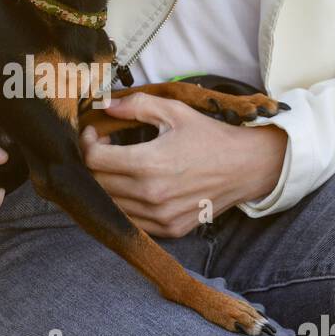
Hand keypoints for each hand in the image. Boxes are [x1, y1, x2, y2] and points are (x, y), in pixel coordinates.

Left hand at [80, 92, 286, 237]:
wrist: (247, 167)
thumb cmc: (211, 137)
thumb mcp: (175, 112)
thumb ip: (136, 105)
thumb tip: (104, 105)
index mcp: (149, 164)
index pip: (94, 160)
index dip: (86, 143)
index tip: (95, 133)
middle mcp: (151, 196)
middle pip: (97, 183)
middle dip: (93, 163)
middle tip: (103, 147)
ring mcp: (160, 217)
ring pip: (110, 205)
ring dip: (106, 185)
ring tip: (118, 166)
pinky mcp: (169, 230)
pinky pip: (131, 220)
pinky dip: (124, 204)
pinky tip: (133, 186)